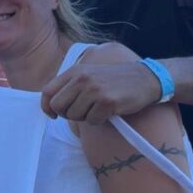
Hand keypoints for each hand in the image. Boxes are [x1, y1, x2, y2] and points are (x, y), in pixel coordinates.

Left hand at [40, 61, 161, 123]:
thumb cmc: (114, 80)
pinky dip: (99, 120)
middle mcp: (81, 79)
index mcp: (74, 71)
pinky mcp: (107, 101)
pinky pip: (92, 121)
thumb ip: (70, 85)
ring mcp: (94, 90)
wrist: (145, 78)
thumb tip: (51, 105)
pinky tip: (108, 111)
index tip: (53, 115)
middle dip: (67, 114)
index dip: (47, 107)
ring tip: (98, 108)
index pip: (47, 92)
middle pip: (58, 106)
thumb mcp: (88, 74)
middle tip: (82, 111)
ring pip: (74, 116)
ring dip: (85, 117)